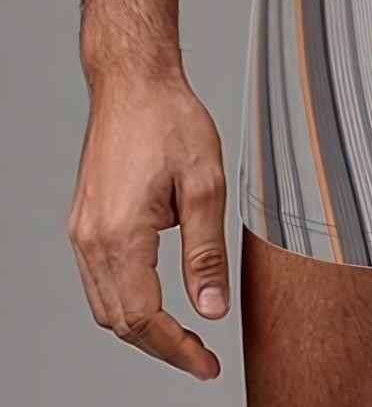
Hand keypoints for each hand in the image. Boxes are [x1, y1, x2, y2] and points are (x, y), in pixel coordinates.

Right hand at [68, 71, 228, 379]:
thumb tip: (212, 307)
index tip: (208, 364)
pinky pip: (99, 281)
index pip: (144, 318)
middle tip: (202, 358)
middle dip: (162, 347)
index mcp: (120, 235)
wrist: (134, 84)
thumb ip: (206, 253)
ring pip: (106, 306)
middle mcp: (91, 239)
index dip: (178, 349)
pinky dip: (127, 302)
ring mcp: (82, 232)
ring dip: (143, 329)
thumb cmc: (170, 121)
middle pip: (119, 322)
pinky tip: (157, 301)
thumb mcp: (206, 186)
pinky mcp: (85, 223)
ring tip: (185, 337)